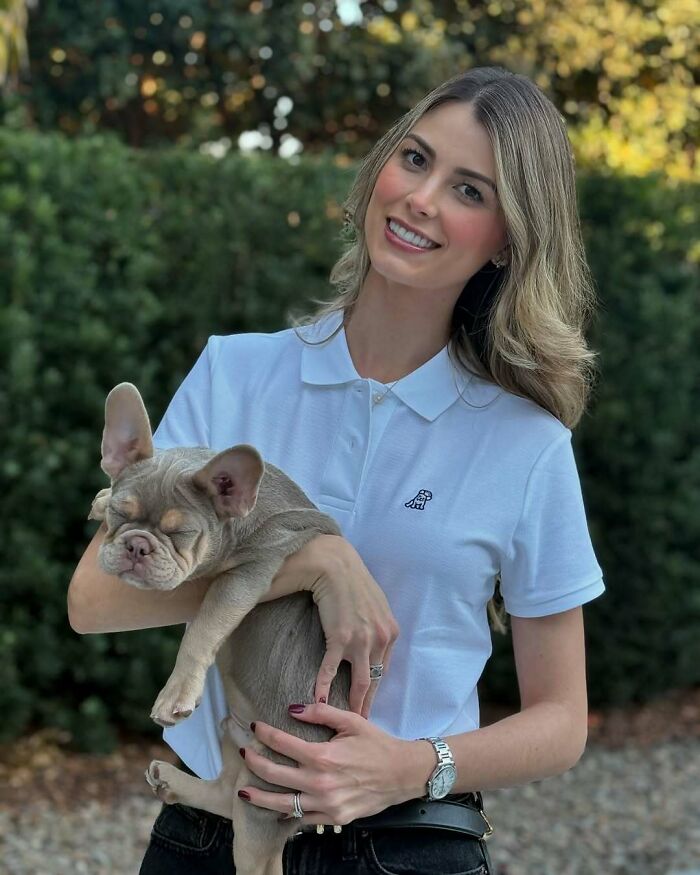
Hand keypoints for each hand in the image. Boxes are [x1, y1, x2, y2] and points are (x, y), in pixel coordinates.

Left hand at [237, 703, 423, 824]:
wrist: (401, 774)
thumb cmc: (376, 744)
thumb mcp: (351, 721)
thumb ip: (321, 712)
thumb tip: (293, 708)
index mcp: (322, 756)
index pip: (282, 743)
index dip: (264, 733)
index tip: (254, 727)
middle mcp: (320, 782)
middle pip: (274, 774)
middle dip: (254, 763)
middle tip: (243, 754)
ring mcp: (325, 804)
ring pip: (282, 804)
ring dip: (260, 798)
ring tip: (243, 792)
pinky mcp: (333, 819)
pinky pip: (303, 819)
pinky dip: (288, 815)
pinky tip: (277, 810)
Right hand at [309, 537, 398, 716]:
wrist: (335, 565)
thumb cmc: (352, 581)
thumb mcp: (375, 604)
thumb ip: (376, 624)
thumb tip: (370, 638)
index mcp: (389, 631)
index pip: (384, 668)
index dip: (376, 688)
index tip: (370, 702)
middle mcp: (380, 638)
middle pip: (375, 679)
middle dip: (369, 703)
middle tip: (362, 722)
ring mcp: (361, 640)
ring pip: (360, 681)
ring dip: (354, 703)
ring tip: (347, 719)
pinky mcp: (340, 638)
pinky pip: (332, 670)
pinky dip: (325, 688)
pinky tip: (318, 701)